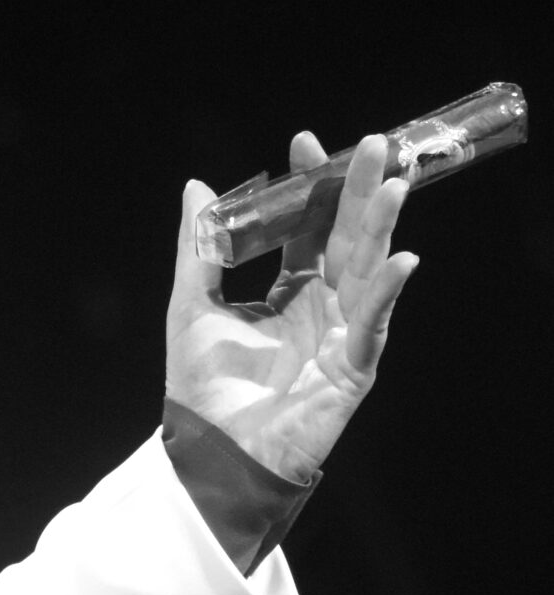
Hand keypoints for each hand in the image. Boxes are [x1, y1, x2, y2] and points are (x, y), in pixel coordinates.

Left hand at [166, 133, 417, 480]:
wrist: (208, 451)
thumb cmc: (202, 387)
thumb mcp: (191, 305)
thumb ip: (198, 248)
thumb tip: (196, 186)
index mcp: (290, 292)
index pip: (309, 229)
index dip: (311, 188)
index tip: (305, 143)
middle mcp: (322, 308)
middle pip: (347, 240)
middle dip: (360, 193)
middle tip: (373, 144)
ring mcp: (342, 336)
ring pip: (367, 272)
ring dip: (382, 229)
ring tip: (395, 184)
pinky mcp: (353, 369)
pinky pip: (373, 325)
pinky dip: (386, 293)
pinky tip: (403, 260)